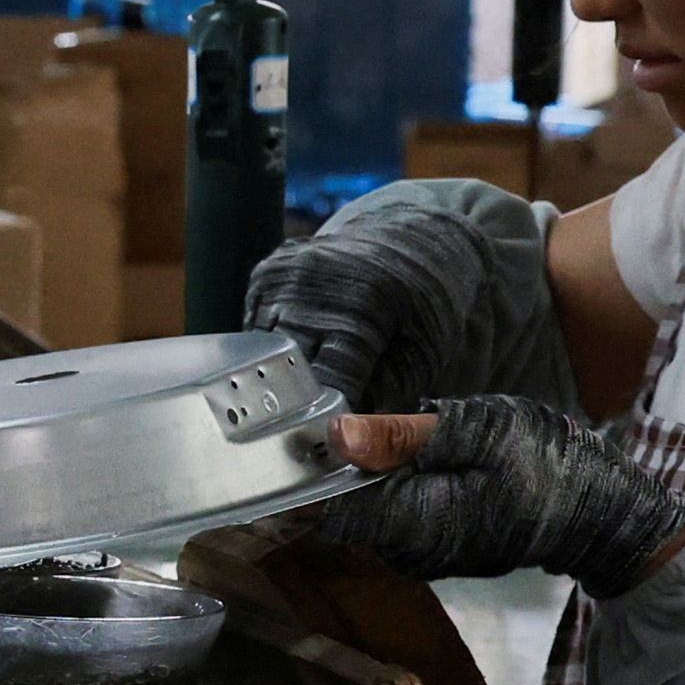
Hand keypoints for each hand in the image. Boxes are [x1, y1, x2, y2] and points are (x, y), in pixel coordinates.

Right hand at [246, 178, 565, 412]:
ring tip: (308, 386)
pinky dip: (275, 347)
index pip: (324, 383)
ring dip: (280, 373)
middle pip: (283, 367)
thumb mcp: (423, 357)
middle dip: (297, 400)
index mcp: (362, 304)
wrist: (416, 240)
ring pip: (261, 350)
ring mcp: (282, 273)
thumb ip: (379, 398)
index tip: (327, 444)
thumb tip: (339, 437)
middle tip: (315, 422)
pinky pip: (256, 328)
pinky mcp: (265, 271)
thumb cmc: (427, 307)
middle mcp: (312, 282)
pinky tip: (303, 347)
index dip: (324, 419)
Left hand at [318, 398, 684, 594]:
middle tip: (389, 427)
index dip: (318, 468)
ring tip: (422, 444)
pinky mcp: (439, 551)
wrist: (600, 512)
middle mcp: (408, 553)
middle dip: (355, 467)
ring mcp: (424, 557)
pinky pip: (401, 516)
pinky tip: (438, 466)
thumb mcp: (476, 433)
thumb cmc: (545, 465)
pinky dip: (408, 489)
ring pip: (375, 510)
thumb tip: (335, 435)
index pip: (328, 508)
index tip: (324, 433)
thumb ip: (401, 437)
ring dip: (384, 476)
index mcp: (412, 524)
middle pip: (348, 507)